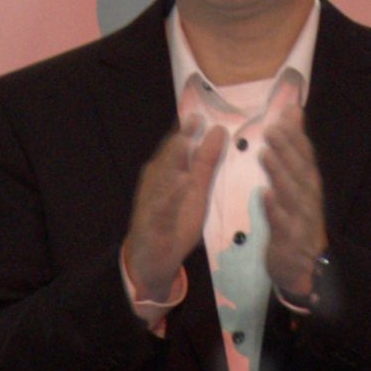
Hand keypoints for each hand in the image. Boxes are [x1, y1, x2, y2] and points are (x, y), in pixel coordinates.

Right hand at [122, 103, 222, 312]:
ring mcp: (151, 201)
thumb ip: (206, 162)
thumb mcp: (196, 190)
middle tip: (194, 118)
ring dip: (173, 161)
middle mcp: (156, 182)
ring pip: (162, 179)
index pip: (179, 146)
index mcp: (167, 171)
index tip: (203, 109)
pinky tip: (180, 183)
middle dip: (180, 138)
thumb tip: (218, 129)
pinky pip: (161, 207)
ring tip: (185, 143)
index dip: (189, 129)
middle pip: (168, 158)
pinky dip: (170, 195)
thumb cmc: (174, 221)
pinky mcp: (152, 223)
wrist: (151, 261)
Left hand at [254, 79, 327, 304]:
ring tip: (265, 154)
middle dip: (287, 149)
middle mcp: (307, 198)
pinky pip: (280, 223)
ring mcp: (299, 219)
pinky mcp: (288, 239)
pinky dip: (274, 209)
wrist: (303, 266)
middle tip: (271, 129)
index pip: (305, 155)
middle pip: (298, 170)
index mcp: (308, 183)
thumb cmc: (295, 218)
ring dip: (279, 174)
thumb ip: (294, 147)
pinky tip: (264, 195)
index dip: (296, 135)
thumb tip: (293, 110)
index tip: (284, 114)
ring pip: (290, 194)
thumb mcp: (297, 182)